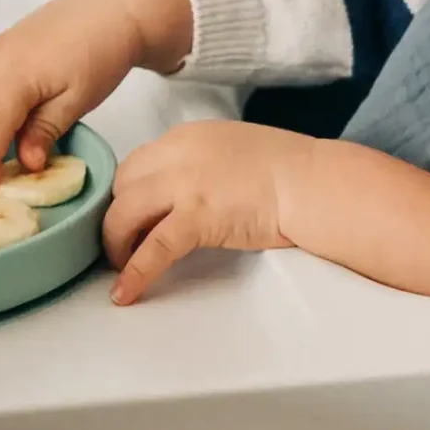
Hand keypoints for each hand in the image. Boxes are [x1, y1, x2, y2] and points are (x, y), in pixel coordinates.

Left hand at [102, 121, 316, 304]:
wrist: (313, 183)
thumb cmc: (290, 170)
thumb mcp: (235, 150)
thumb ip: (204, 165)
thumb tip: (189, 193)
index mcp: (188, 137)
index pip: (137, 164)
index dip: (129, 194)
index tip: (132, 216)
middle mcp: (178, 154)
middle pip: (122, 185)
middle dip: (117, 215)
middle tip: (124, 242)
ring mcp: (184, 185)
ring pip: (123, 214)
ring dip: (116, 243)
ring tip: (121, 267)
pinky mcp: (196, 218)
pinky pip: (151, 249)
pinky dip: (133, 273)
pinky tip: (124, 292)